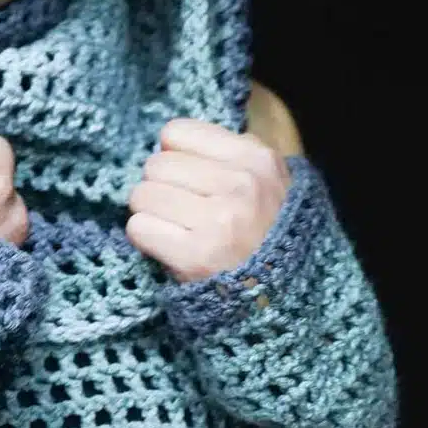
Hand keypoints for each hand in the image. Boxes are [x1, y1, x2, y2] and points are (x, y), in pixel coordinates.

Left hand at [124, 117, 290, 283]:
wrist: (287, 294)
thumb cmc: (267, 233)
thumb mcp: (268, 179)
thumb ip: (228, 153)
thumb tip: (167, 143)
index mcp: (256, 158)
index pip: (175, 133)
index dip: (174, 156)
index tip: (187, 179)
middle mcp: (240, 185)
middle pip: (155, 165)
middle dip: (159, 187)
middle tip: (178, 210)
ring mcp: (219, 221)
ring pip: (142, 195)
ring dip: (149, 213)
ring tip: (174, 228)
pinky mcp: (197, 256)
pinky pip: (139, 228)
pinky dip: (146, 238)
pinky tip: (168, 247)